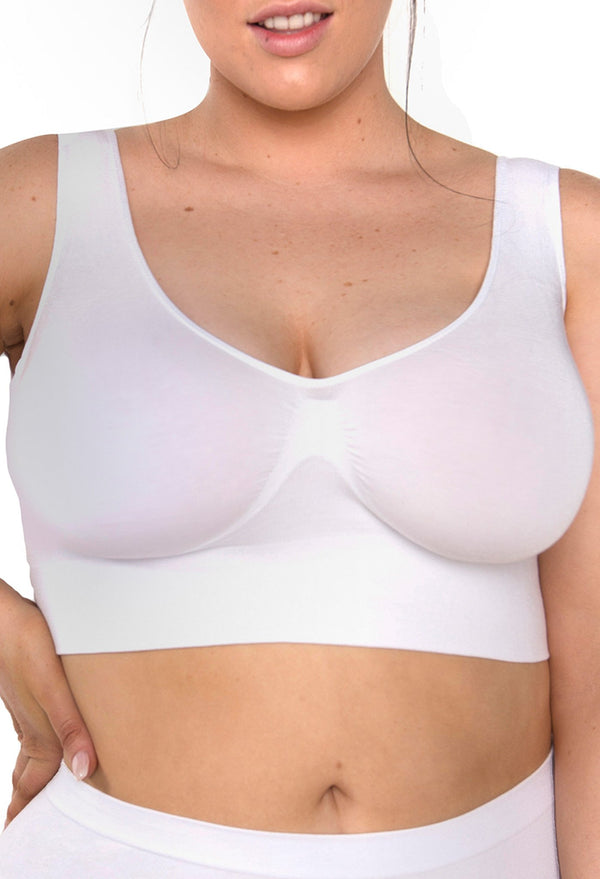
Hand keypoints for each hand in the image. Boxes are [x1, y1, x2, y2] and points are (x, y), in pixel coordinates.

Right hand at [0, 579, 96, 827]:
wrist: (2, 616)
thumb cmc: (24, 646)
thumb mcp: (52, 688)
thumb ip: (70, 728)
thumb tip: (83, 773)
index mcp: (37, 735)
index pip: (30, 786)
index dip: (25, 813)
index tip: (20, 838)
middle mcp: (31, 726)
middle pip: (30, 774)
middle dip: (31, 800)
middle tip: (30, 823)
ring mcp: (30, 708)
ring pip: (35, 750)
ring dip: (39, 772)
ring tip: (47, 789)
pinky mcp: (33, 688)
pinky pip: (40, 727)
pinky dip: (48, 742)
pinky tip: (56, 736)